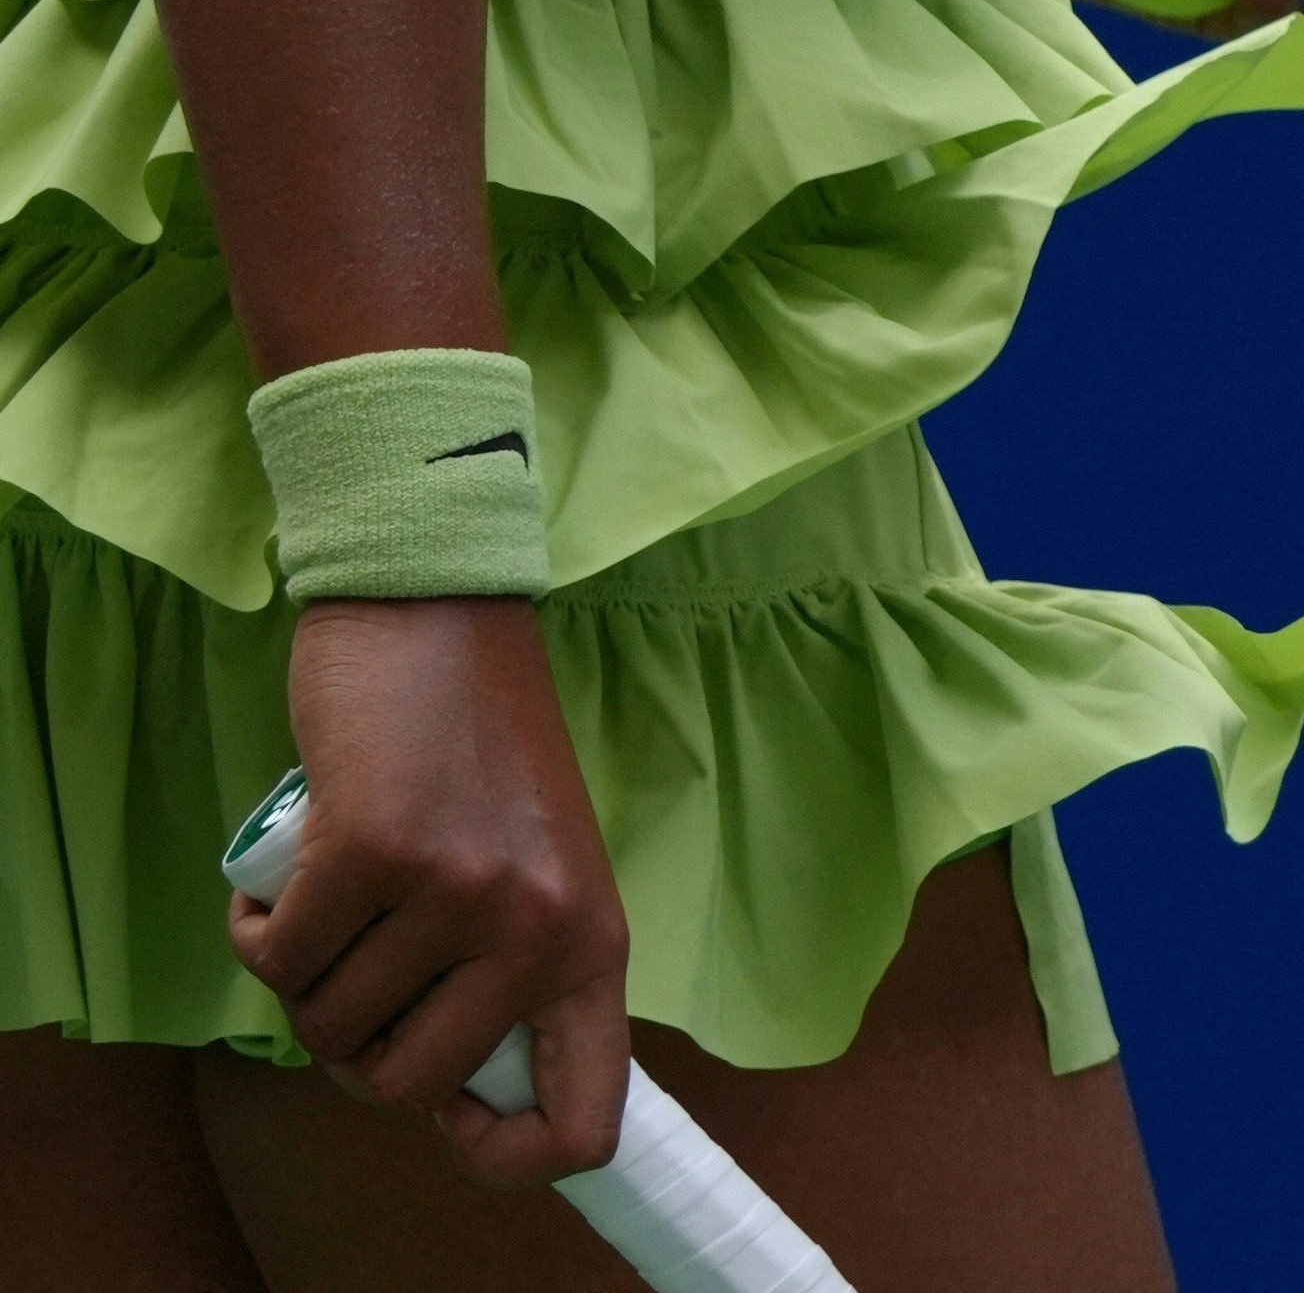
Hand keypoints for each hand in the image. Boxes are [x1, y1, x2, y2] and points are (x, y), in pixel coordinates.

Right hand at [229, 597, 630, 1190]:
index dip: (503, 1152)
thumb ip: (515, 965)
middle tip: (351, 970)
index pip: (583, 1121)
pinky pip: (277, 961)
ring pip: (331, 1024)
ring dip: (302, 980)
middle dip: (356, 1046)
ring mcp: (454, 892)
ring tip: (320, 904)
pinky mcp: (368, 852)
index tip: (445, 1105)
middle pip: (411, 1086)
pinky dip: (255, 934)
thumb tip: (453, 1095)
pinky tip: (274, 882)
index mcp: (593, 941)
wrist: (437, 605)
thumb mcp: (539, 862)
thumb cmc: (478, 738)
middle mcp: (536, 928)